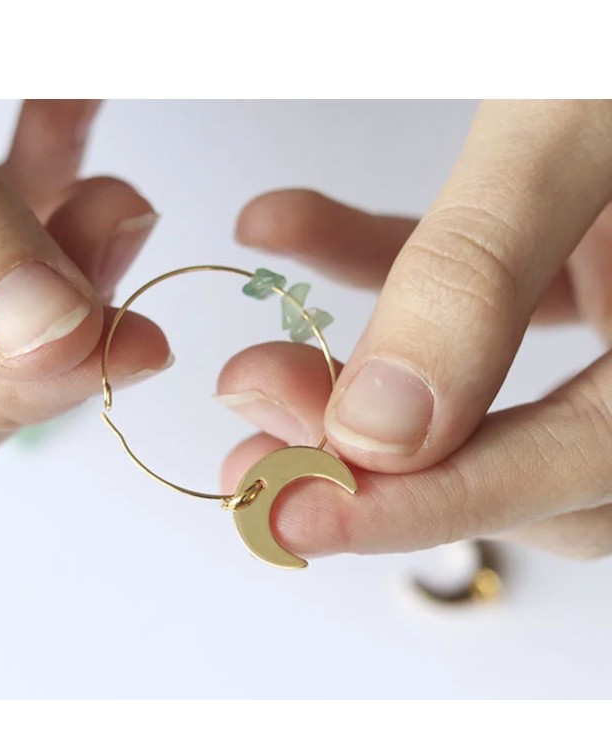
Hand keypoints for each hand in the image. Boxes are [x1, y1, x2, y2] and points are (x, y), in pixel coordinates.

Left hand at [218, 100, 611, 559]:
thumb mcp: (583, 118)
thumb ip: (480, 270)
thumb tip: (378, 429)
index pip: (571, 474)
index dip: (425, 505)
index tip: (292, 509)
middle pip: (527, 462)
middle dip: (381, 459)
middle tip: (257, 424)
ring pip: (493, 402)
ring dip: (366, 388)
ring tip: (258, 362)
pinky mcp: (579, 254)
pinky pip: (475, 295)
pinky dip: (375, 269)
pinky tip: (286, 226)